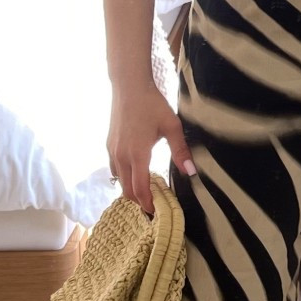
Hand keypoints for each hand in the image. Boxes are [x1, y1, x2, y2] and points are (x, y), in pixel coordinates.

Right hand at [107, 84, 195, 213]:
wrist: (128, 87)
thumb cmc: (152, 104)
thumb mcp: (172, 126)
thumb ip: (180, 151)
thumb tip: (191, 172)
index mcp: (138, 154)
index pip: (140, 189)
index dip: (148, 204)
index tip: (156, 213)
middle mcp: (121, 156)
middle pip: (127, 190)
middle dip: (139, 201)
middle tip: (153, 207)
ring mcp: (112, 151)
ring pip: (119, 181)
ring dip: (131, 190)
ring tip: (146, 194)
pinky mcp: (109, 145)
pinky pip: (114, 170)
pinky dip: (123, 178)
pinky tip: (135, 176)